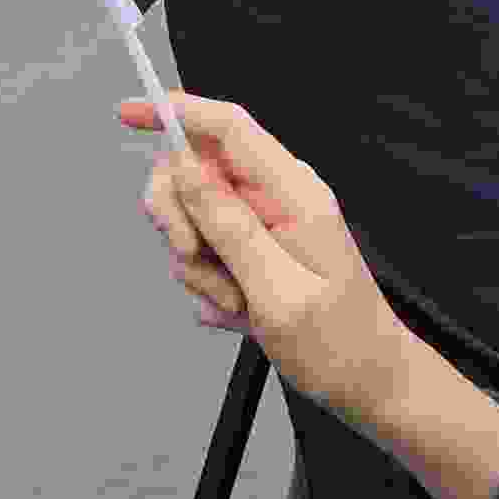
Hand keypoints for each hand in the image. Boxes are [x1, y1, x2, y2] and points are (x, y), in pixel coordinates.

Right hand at [120, 95, 498, 498]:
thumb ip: (229, 227)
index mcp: (293, 193)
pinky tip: (238, 313)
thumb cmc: (339, 345)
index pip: (226, 127)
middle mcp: (275, 199)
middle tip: (193, 259)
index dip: (175, 111)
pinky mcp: (253, 251)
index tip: (127, 115)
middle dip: (178, 216)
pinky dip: (209, 283)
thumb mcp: (278, 290)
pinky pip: (204, 250)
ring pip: (192, 216)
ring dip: (198, 264)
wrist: (371, 387)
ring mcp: (263, 225)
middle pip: (194, 171)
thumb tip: (184, 168)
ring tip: (235, 303)